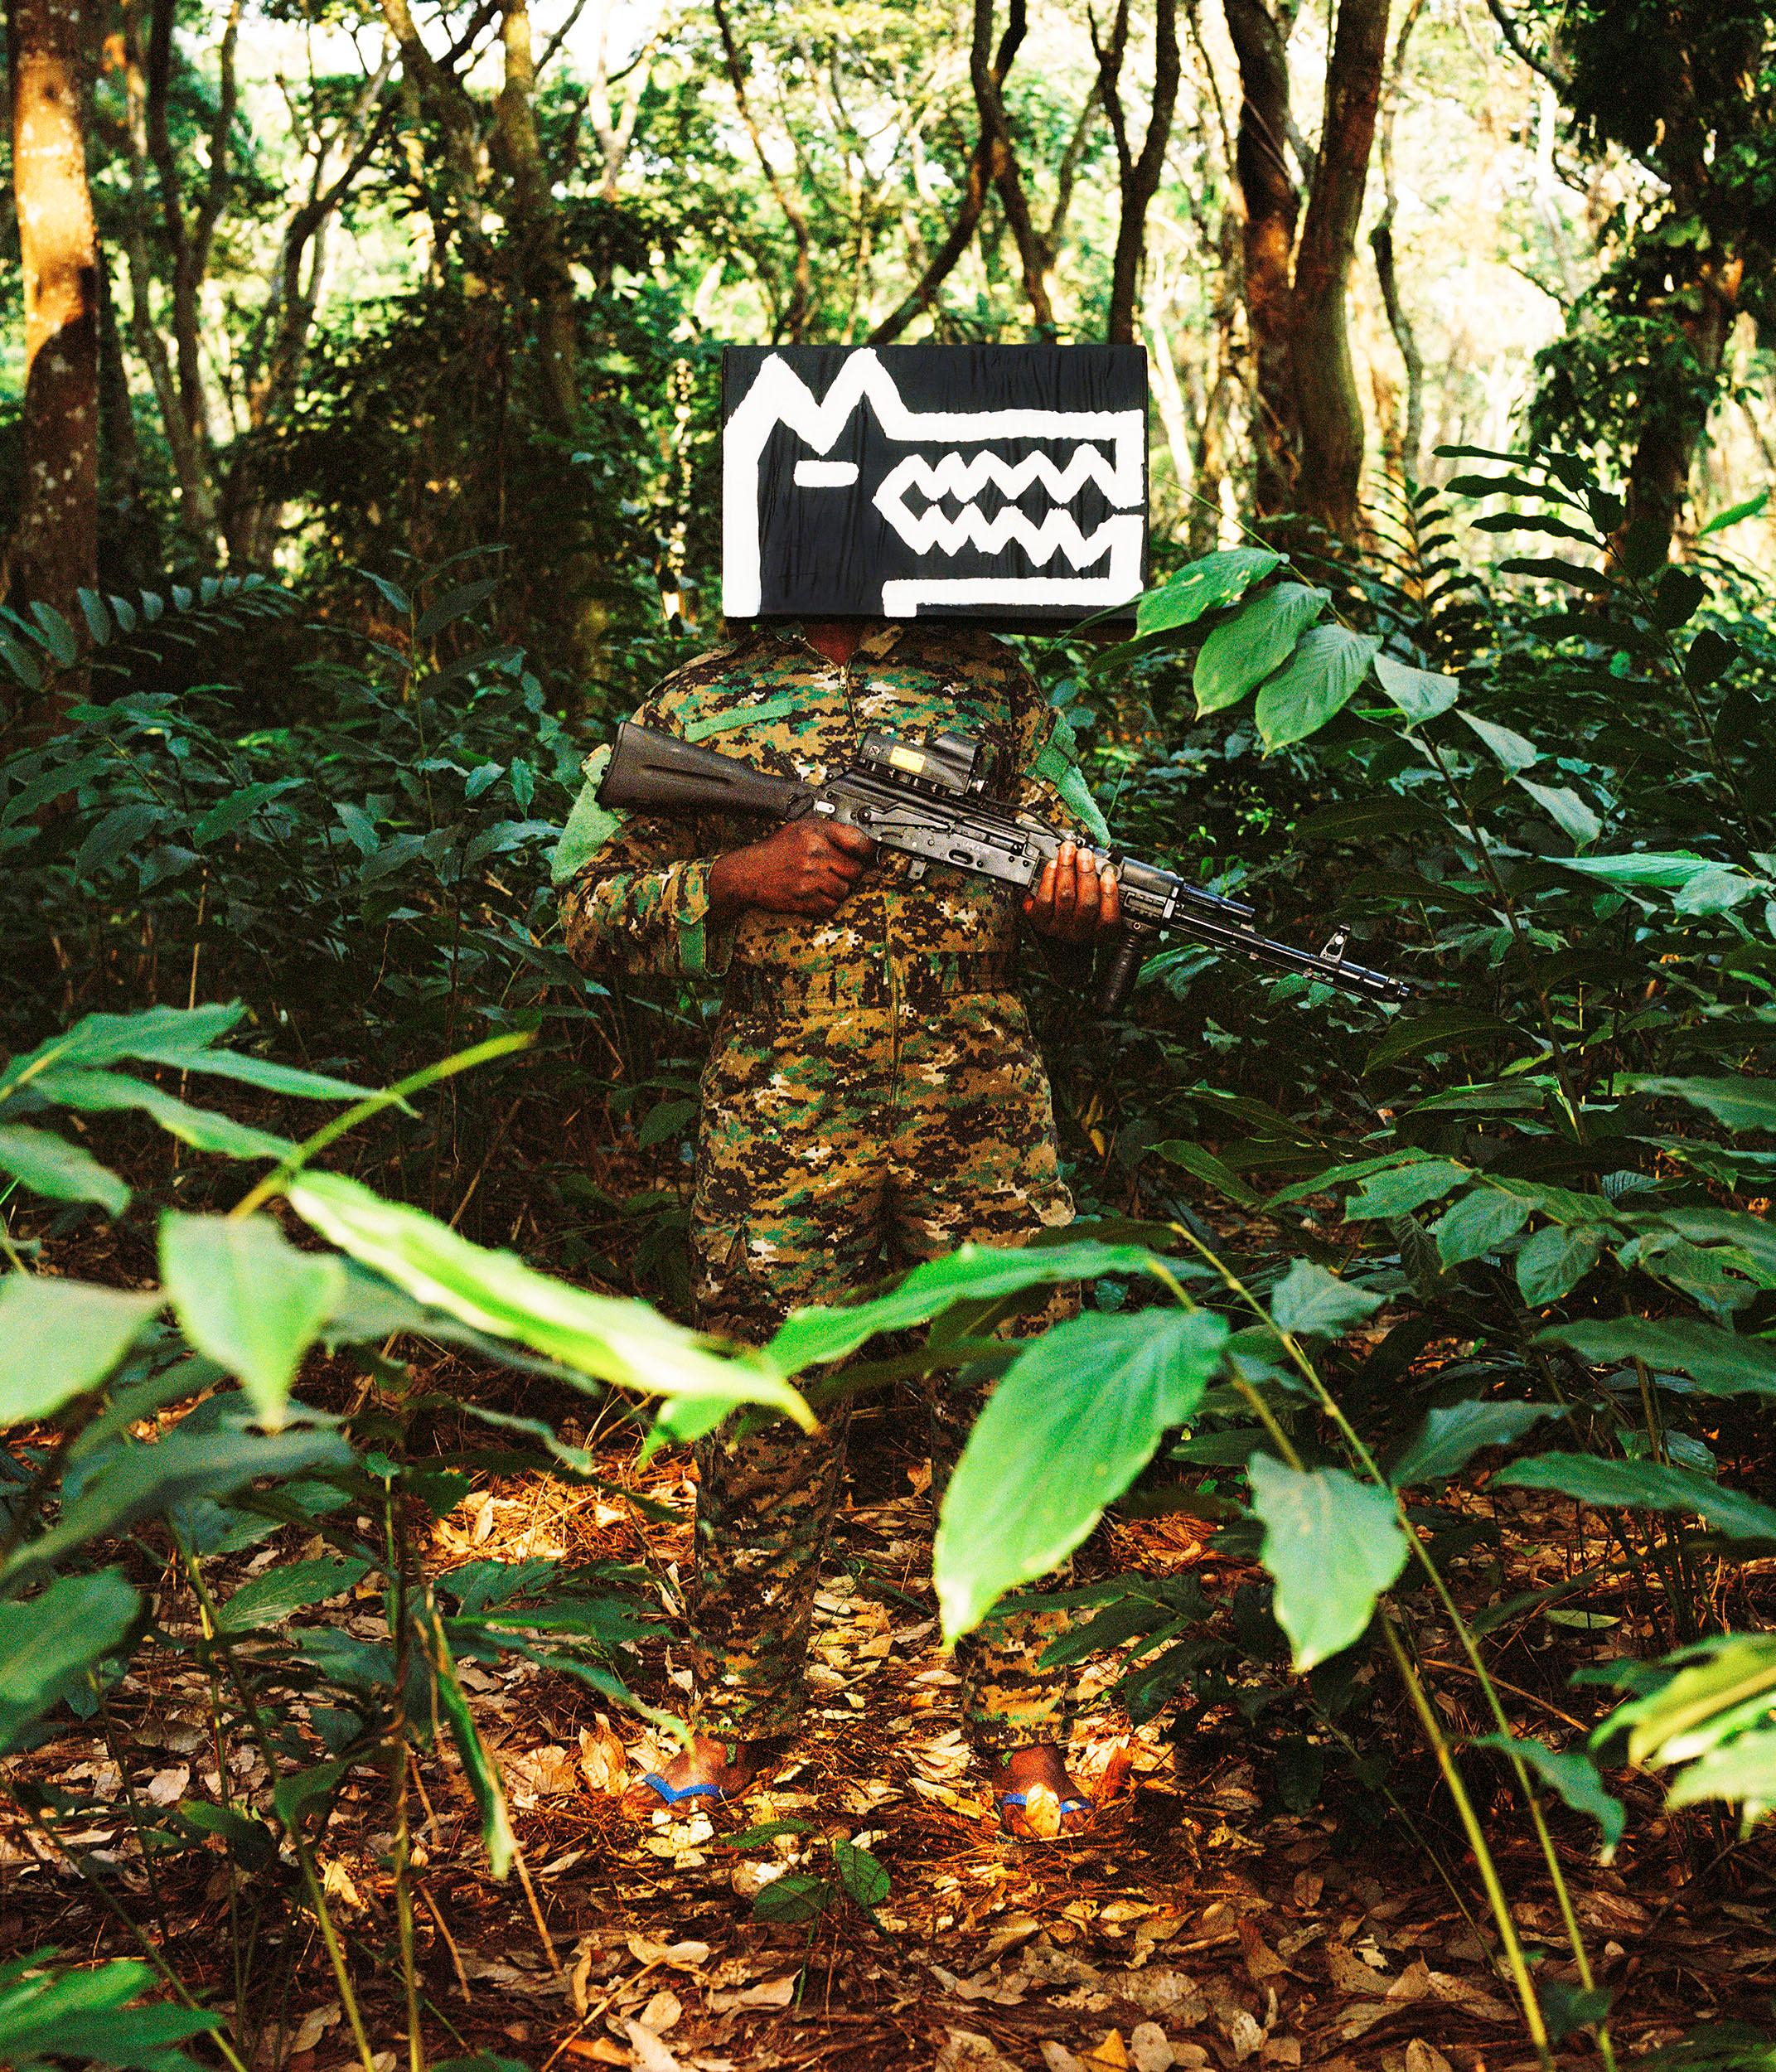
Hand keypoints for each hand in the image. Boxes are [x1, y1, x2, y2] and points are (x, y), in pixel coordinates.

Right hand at [708, 816, 874, 919]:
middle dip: (851, 874)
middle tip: (839, 873)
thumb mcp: (800, 830)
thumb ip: (829, 833)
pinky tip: (816, 896)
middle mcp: (815, 853)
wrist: (747, 873)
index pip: (858, 841)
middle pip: (856, 870)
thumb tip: (861, 843)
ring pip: (845, 890)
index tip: (870, 855)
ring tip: (824, 884)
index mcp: (816, 833)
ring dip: (838, 891)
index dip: (869, 850)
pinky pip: (831, 906)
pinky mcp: (805, 899)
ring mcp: (811, 878)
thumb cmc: (775, 852)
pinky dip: (827, 905)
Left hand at [1022, 840, 1120, 944]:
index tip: (1108, 875)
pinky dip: (1049, 879)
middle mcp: (1079, 933)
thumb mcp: (1096, 909)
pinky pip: (1045, 899)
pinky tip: (1052, 865)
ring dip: (1067, 869)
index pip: (1108, 919)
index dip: (1109, 896)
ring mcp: (1058, 928)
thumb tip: (1102, 864)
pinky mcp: (1040, 921)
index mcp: (1099, 933)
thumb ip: (1102, 891)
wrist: (1049, 933)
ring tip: (1068, 851)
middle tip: (1085, 854)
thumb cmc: (1077, 914)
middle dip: (1086, 874)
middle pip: (1086, 903)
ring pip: (1065, 897)